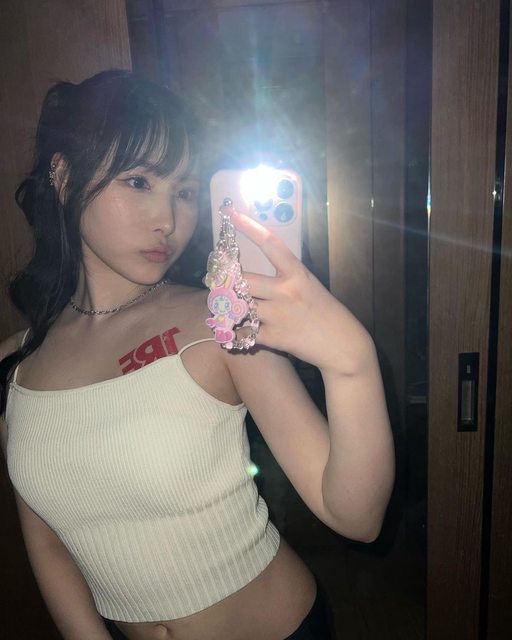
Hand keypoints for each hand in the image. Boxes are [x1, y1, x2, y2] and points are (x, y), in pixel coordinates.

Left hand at [231, 211, 373, 374]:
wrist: (342, 345)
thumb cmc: (325, 313)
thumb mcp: (309, 285)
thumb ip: (284, 278)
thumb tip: (253, 276)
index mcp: (297, 273)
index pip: (270, 243)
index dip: (249, 227)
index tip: (231, 214)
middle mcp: (286, 291)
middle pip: (242, 279)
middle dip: (224, 281)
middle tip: (213, 281)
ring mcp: (278, 314)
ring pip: (238, 306)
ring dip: (227, 308)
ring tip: (221, 308)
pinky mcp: (274, 337)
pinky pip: (243, 332)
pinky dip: (235, 332)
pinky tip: (232, 332)